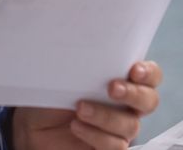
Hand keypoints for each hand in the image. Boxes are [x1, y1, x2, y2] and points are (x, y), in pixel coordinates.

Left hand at [12, 61, 161, 149]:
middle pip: (149, 101)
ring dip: (105, 116)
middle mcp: (126, 104)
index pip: (150, 75)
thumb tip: (86, 42)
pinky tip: (76, 126)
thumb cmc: (51, 92)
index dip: (149, 73)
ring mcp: (119, 128)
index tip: (134, 70)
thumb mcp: (64, 72)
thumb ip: (83, 62)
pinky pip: (116, 146)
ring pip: (130, 125)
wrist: (32, 122)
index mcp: (121, 80)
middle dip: (134, 94)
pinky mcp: (108, 147)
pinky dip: (96, 135)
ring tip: (80, 108)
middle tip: (112, 88)